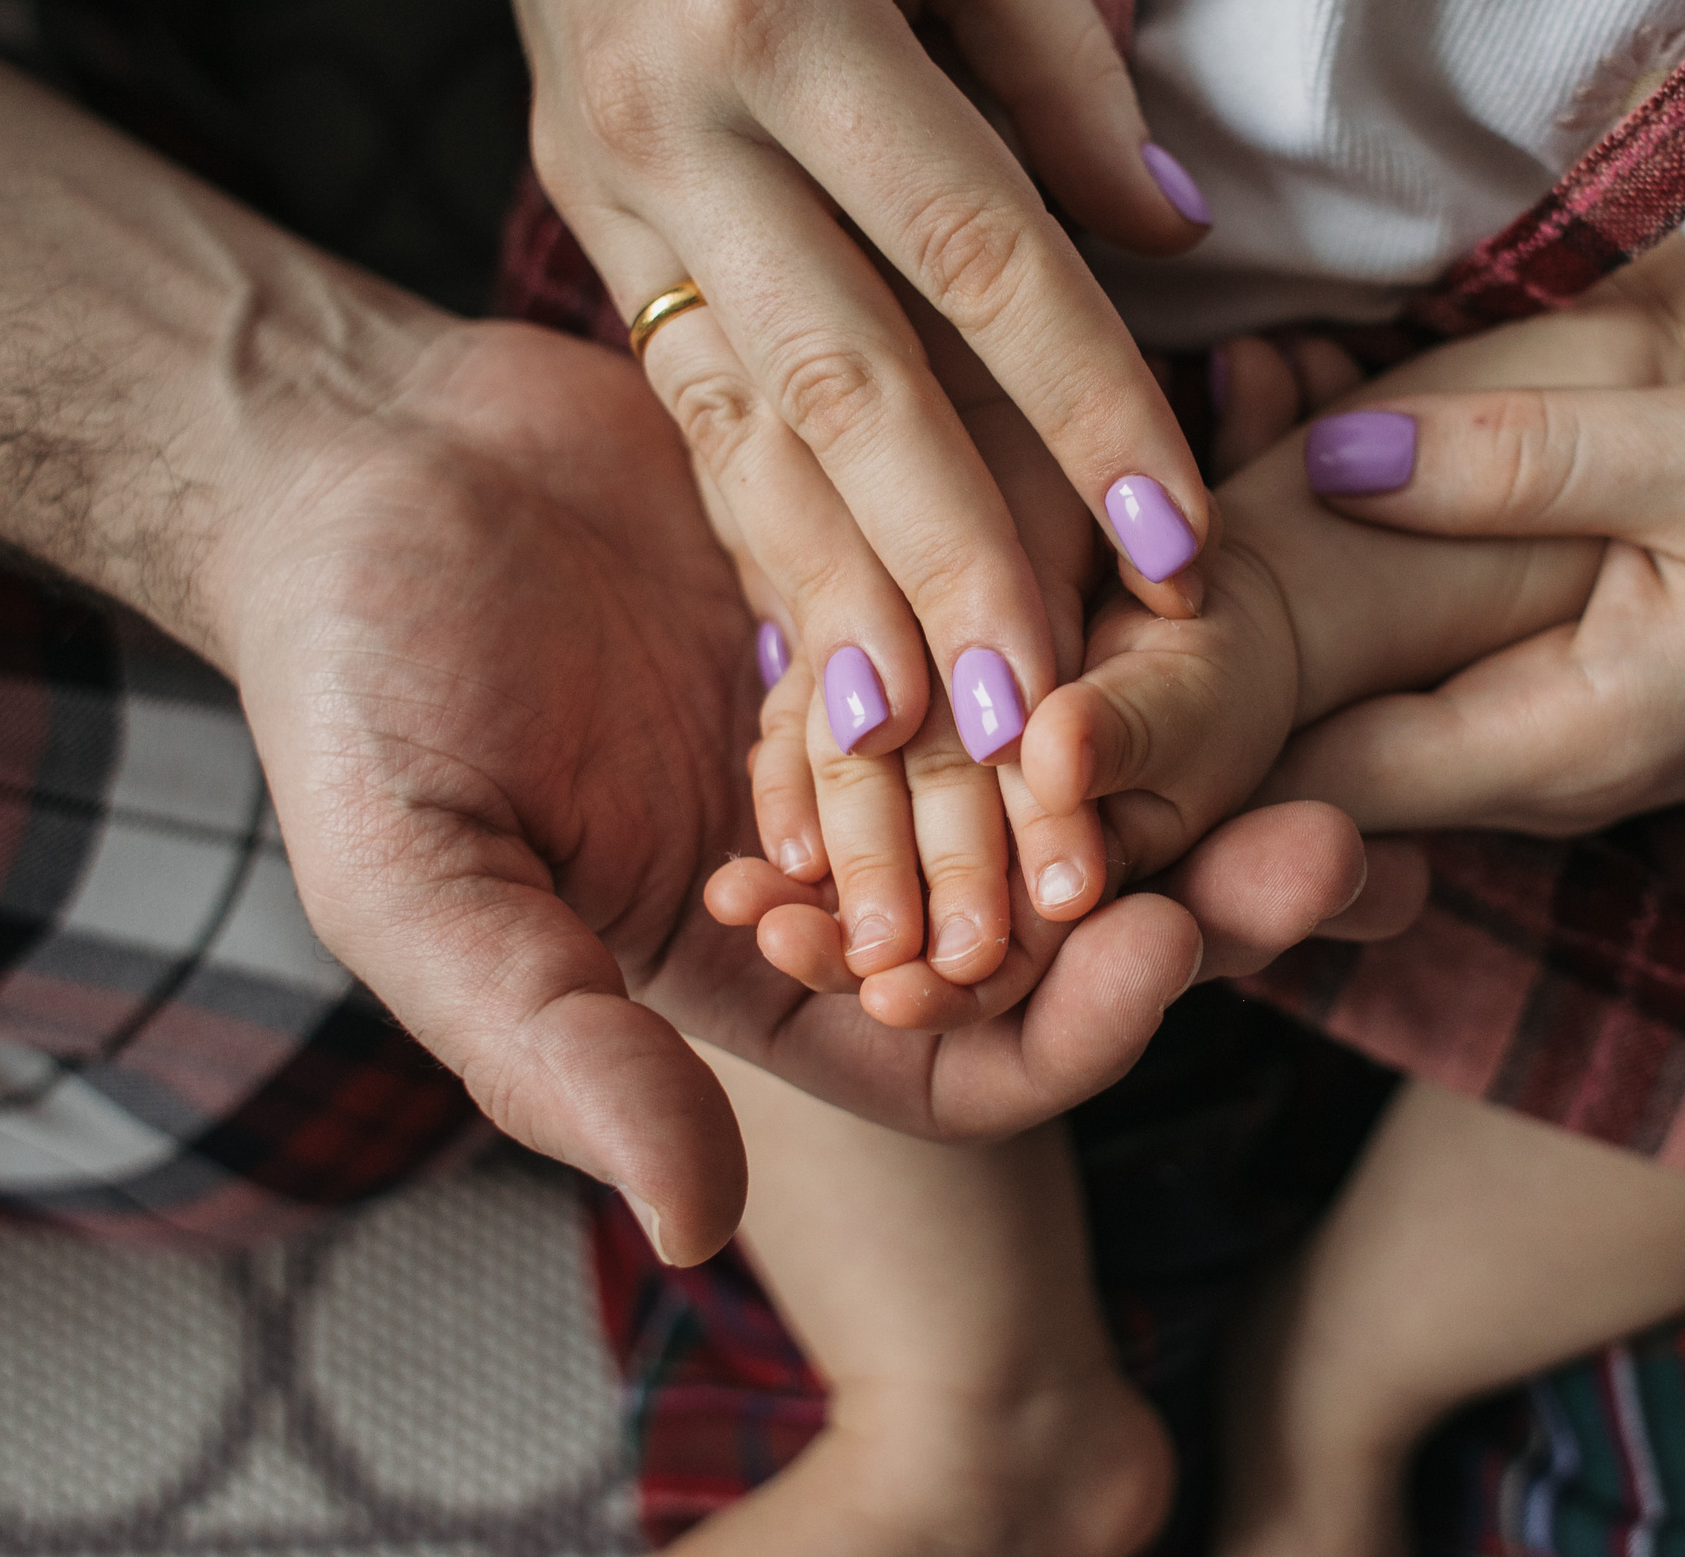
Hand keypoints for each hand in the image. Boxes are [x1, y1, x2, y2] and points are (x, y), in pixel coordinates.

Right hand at [213, 323, 1415, 1261]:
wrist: (353, 463)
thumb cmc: (357, 689)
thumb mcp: (426, 884)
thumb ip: (557, 1051)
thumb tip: (694, 1222)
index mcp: (762, 976)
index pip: (963, 1061)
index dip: (1071, 1032)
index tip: (1156, 955)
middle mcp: (857, 861)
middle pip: (1066, 925)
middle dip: (1205, 898)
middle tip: (1330, 845)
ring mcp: (900, 717)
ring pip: (1090, 774)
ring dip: (1206, 759)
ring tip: (1327, 715)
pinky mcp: (916, 574)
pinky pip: (1049, 611)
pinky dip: (1126, 608)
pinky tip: (1219, 565)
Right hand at [505, 0, 1215, 778]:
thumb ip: (1054, 69)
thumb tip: (1165, 235)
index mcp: (778, 9)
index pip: (970, 248)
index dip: (1082, 405)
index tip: (1172, 547)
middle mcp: (673, 120)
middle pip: (840, 376)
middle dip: (945, 563)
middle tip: (1030, 725)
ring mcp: (609, 189)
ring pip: (737, 425)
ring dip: (831, 597)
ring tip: (910, 741)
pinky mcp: (586, 232)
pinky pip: (692, 409)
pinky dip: (761, 536)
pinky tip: (813, 653)